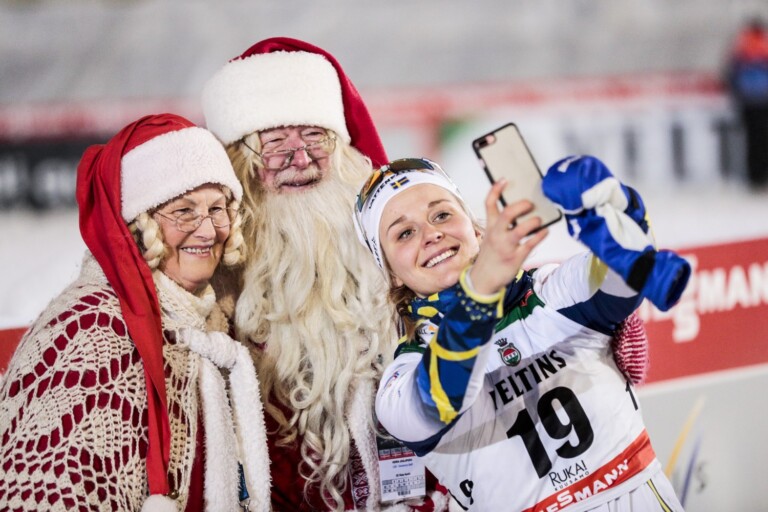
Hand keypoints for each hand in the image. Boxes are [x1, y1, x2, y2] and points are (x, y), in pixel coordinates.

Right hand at [469, 179, 547, 294]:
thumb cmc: (490, 256)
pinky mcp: (516, 258)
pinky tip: (545, 232)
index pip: (490, 204)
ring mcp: (506, 247)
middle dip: (521, 206)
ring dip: (533, 222)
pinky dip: (540, 237)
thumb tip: (519, 211)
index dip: (496, 190)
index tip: (504, 179)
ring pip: (520, 230)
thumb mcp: (490, 237)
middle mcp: (497, 235)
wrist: (482, 280)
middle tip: (530, 204)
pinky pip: (530, 245)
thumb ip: (500, 225)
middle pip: (507, 214)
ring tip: (538, 220)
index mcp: (490, 227)